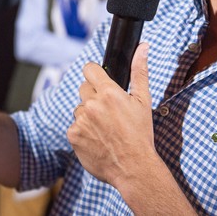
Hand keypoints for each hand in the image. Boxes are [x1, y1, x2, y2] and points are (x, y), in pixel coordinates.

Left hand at [67, 43, 158, 184]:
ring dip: (88, 115)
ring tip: (105, 128)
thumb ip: (139, 71)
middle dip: (94, 96)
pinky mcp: (73, 135)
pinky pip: (74, 126)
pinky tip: (97, 139)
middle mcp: (91, 104)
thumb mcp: (143, 101)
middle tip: (109, 112)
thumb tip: (143, 47)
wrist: (134, 168)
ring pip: (79, 109)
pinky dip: (82, 131)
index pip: (89, 69)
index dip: (95, 74)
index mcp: (109, 93)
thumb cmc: (140, 134)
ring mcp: (80, 120)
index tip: (100, 81)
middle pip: (83, 89)